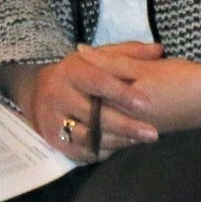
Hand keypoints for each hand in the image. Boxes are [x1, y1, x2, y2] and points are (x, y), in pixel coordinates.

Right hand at [5, 50, 160, 158]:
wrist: (41, 91)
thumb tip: (158, 50)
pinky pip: (77, 151)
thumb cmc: (82, 72)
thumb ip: (130, 53)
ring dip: (115, 141)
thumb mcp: (101, 56)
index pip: (98, 82)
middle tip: (152, 133)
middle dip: (125, 125)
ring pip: (85, 135)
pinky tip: (120, 148)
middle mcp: (57, 95)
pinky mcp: (52, 140)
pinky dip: (100, 151)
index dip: (122, 93)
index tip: (146, 104)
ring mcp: (52, 119)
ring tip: (140, 141)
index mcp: (71, 71)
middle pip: (92, 114)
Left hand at [68, 46, 200, 133]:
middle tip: (62, 100)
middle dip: (76, 109)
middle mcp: (125, 120)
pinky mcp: (147, 135)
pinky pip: (116, 143)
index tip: (64, 72)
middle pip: (91, 116)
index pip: (89, 93)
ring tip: (72, 119)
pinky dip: (105, 140)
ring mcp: (136, 130)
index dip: (75, 82)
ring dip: (86, 128)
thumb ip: (113, 59)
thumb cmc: (181, 78)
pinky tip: (100, 135)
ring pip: (101, 133)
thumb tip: (80, 52)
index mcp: (122, 99)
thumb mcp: (147, 65)